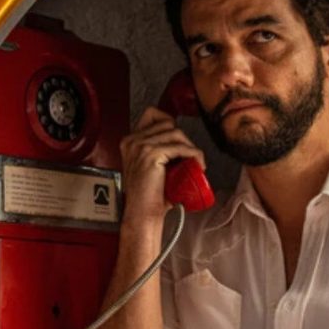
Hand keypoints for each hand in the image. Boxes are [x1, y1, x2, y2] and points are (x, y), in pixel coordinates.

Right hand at [118, 106, 205, 225]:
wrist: (143, 213)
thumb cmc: (150, 195)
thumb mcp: (151, 167)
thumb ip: (158, 151)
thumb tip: (182, 144)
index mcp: (129, 141)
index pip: (152, 114)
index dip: (170, 123)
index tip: (180, 140)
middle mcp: (132, 141)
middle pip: (167, 123)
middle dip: (184, 138)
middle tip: (190, 156)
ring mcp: (140, 146)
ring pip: (176, 133)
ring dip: (191, 147)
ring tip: (196, 162)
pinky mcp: (151, 155)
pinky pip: (180, 148)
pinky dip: (194, 154)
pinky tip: (198, 165)